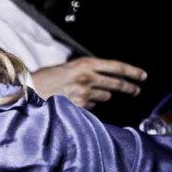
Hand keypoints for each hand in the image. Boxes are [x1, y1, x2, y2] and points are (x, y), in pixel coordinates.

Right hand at [30, 57, 145, 108]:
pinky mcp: (79, 106)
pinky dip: (88, 104)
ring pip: (104, 96)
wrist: (28, 91)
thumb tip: (102, 79)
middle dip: (129, 88)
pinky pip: (91, 106)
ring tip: (92, 94)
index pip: (117, 67)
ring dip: (102, 96)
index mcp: (85, 64)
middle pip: (116, 83)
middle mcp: (88, 78)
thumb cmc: (44, 78)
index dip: (133, 71)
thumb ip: (85, 71)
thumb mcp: (67, 67)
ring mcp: (84, 94)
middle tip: (135, 90)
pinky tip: (77, 101)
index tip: (142, 76)